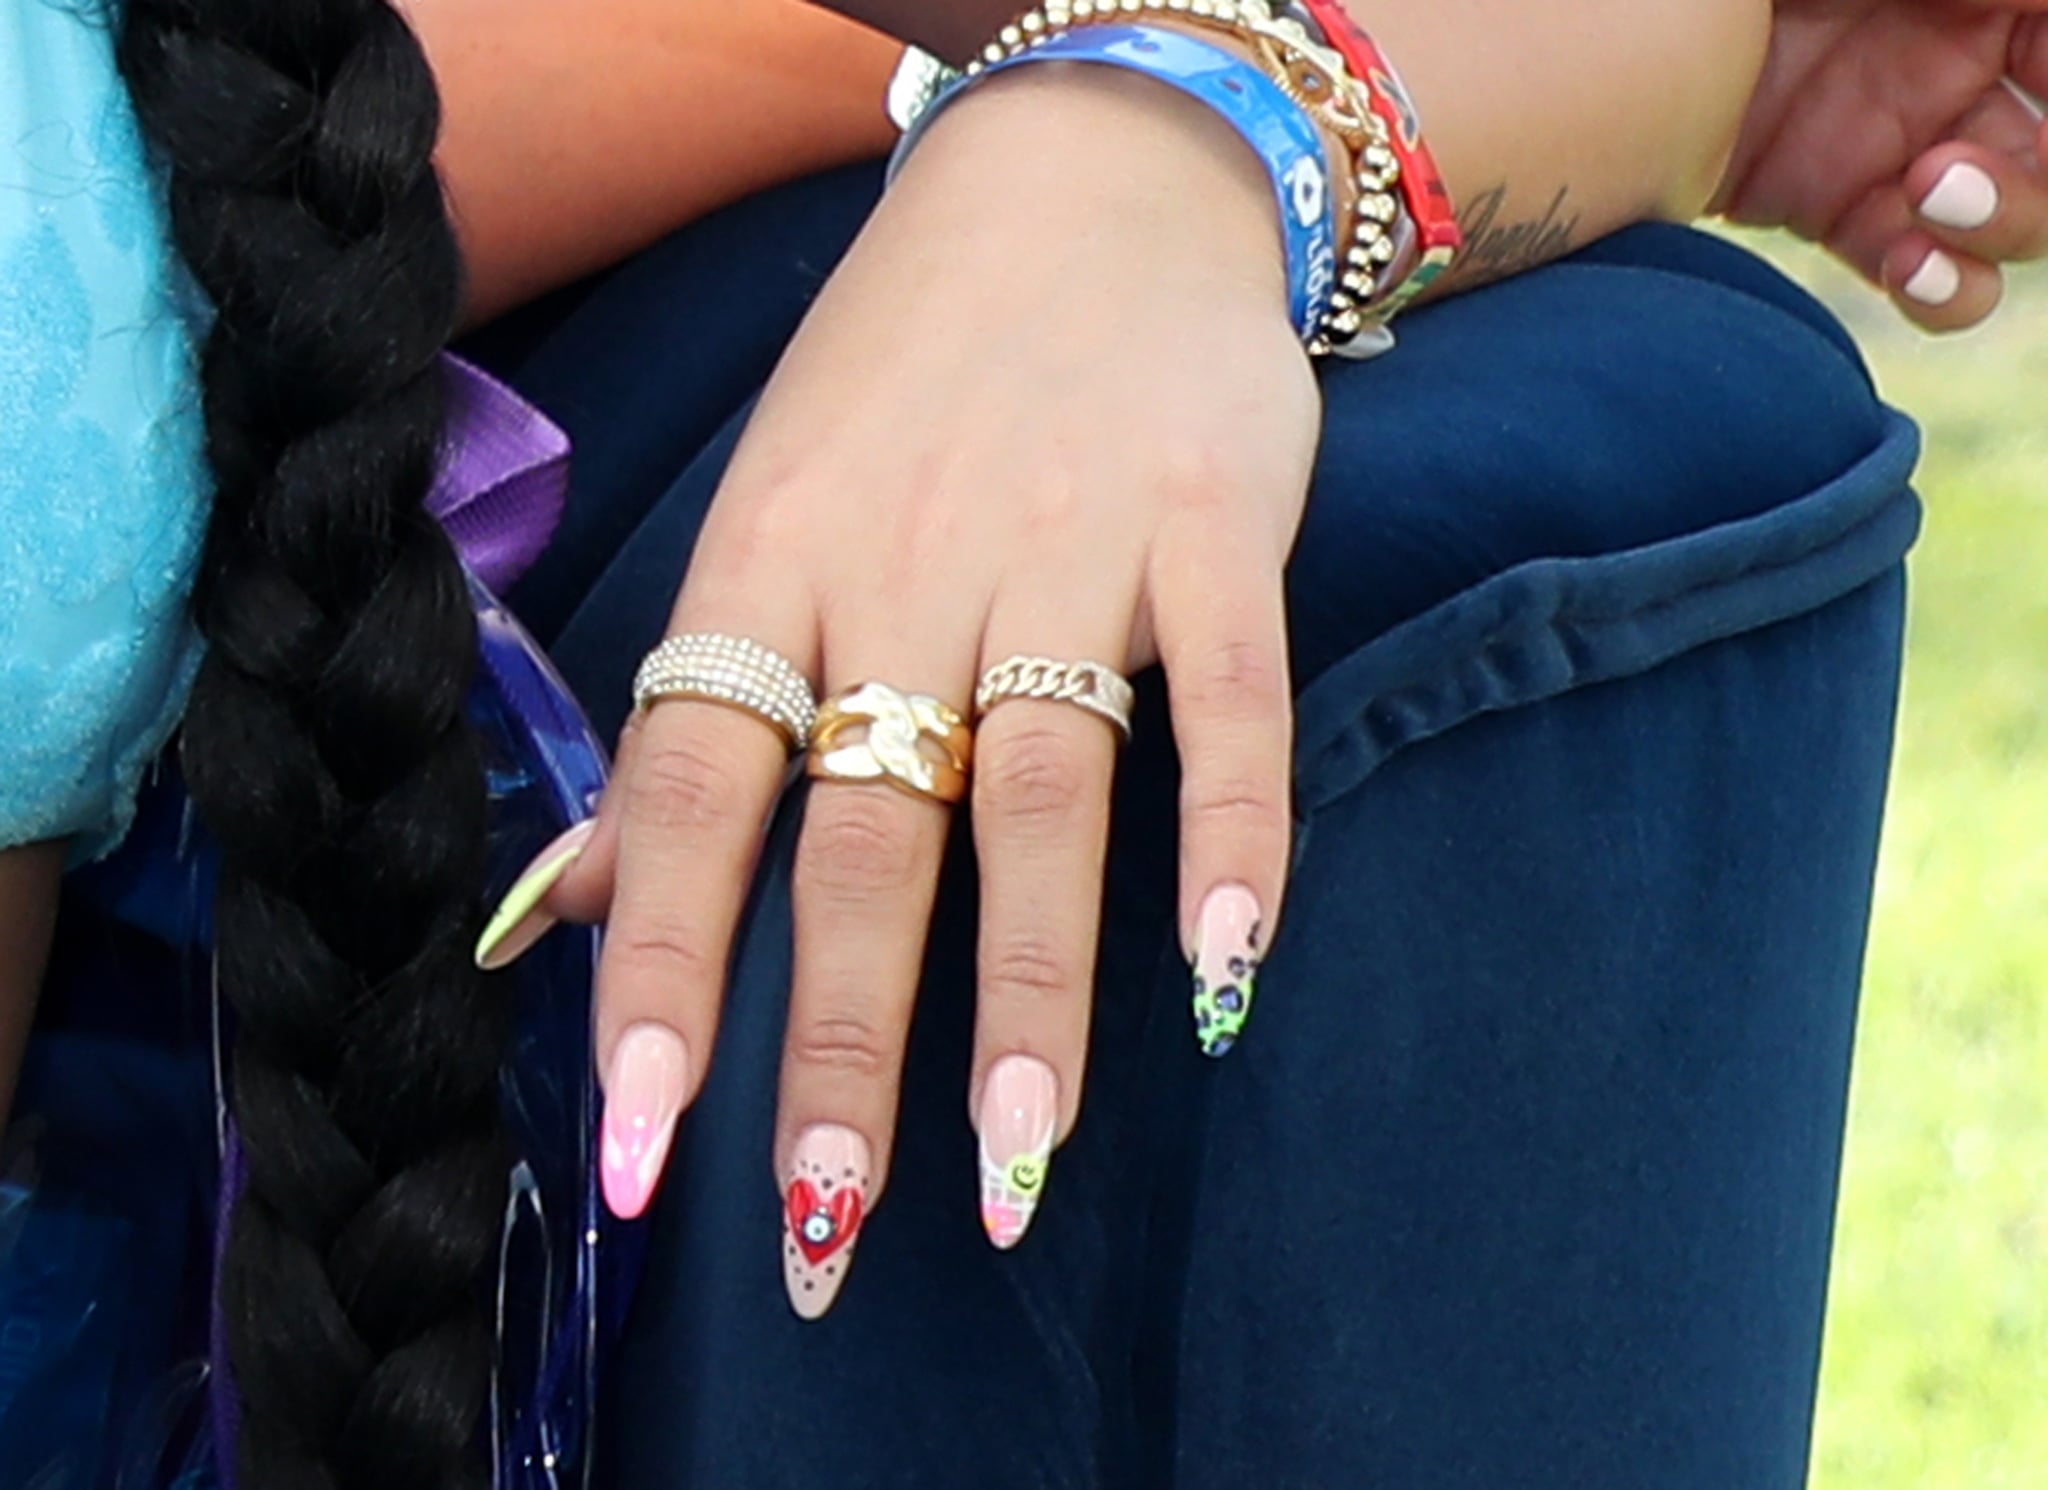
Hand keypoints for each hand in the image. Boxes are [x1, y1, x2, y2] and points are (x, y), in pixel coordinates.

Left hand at [509, 65, 1319, 1313]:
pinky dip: (1231, 826)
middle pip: (860, 824)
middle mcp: (906, 566)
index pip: (692, 784)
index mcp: (772, 560)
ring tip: (1021, 1153)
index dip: (660, 961)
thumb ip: (688, 716)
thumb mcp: (768, 506)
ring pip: (1037, 786)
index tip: (637, 1132)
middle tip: (827, 1218)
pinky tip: (1227, 964)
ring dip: (1029, 982)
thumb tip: (556, 916)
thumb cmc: (910, 371)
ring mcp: (1068, 543)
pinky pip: (1228, 692)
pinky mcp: (1213, 520)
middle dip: (840, 1033)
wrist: (1093, 173)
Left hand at [1715, 0, 2047, 328]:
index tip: (2045, 83)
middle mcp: (1949, 42)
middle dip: (2043, 171)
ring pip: (2009, 210)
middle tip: (1952, 172)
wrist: (1575, 45)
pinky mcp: (1829, 204)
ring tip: (1931, 205)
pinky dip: (1942, 287)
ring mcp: (1893, 130)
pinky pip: (1921, 265)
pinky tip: (1910, 272)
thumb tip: (2034, 3)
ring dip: (2006, 222)